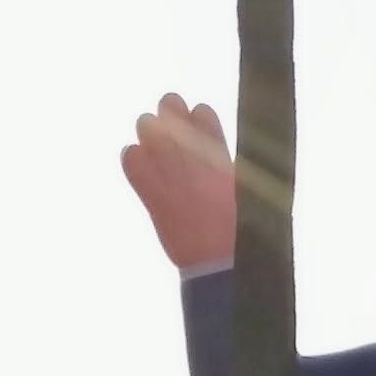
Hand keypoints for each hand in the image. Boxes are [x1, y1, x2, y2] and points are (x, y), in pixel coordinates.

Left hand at [121, 94, 234, 271]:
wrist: (220, 265)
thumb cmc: (240, 234)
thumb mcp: (244, 194)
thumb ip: (227, 169)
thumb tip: (217, 156)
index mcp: (222, 159)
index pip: (203, 115)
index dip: (197, 116)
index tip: (196, 119)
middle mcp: (196, 161)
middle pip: (172, 113)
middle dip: (170, 110)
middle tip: (169, 113)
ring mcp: (172, 175)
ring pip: (148, 129)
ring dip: (149, 130)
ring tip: (152, 138)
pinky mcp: (153, 195)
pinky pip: (131, 161)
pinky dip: (133, 157)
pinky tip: (139, 162)